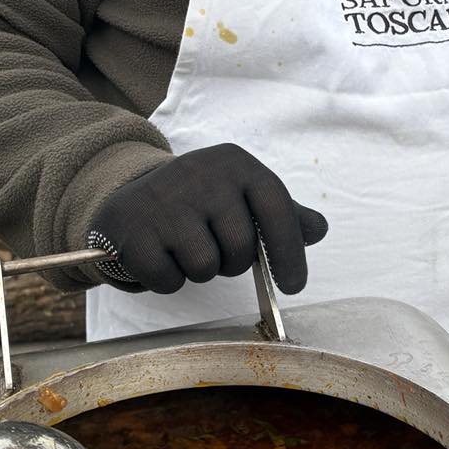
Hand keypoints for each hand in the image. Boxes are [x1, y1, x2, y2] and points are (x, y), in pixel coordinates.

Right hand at [88, 143, 327, 295]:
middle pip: (241, 248)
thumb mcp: (241, 195)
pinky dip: (169, 279)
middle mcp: (201, 174)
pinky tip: (161, 256)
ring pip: (206, 267)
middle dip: (232, 262)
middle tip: (214, 248)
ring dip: (200, 272)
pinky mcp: (135, 232)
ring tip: (186, 249)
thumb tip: (318, 229)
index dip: (289, 251)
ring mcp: (165, 202)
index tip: (293, 286)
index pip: (276, 207)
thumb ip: (282, 213)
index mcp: (235, 163)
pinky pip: (170, 280)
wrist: (129, 199)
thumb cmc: (199, 202)